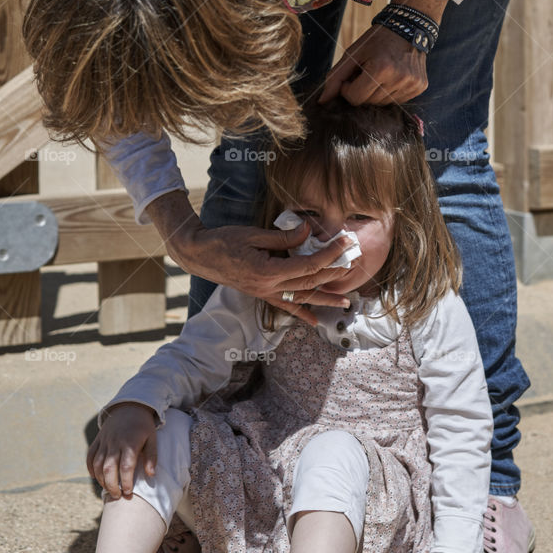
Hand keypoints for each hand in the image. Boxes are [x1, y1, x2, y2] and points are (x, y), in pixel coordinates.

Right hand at [87, 402, 157, 497]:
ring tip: (109, 489)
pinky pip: (90, 456)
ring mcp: (104, 441)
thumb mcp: (152, 438)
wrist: (129, 407)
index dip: (126, 482)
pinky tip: (96, 477)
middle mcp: (115, 443)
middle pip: (109, 468)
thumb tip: (151, 475)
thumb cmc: (143, 426)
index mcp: (130, 443)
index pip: (126, 467)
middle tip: (117, 495)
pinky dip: (90, 468)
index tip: (128, 492)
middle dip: (111, 485)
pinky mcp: (97, 440)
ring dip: (101, 480)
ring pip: (98, 465)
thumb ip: (151, 456)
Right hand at [154, 198, 355, 324]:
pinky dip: (300, 313)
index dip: (329, 254)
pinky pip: (284, 306)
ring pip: (300, 299)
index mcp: (267, 271)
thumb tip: (308, 232)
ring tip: (346, 302)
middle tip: (353, 266)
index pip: (307, 264)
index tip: (344, 242)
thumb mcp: (253, 234)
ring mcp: (264, 293)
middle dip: (333, 274)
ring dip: (324, 299)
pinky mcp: (260, 294)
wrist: (199, 254)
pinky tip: (314, 321)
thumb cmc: (223, 240)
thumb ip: (283, 237)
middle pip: (309, 283)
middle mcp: (268, 287)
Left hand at [319, 0, 447, 104]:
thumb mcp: (353, 53)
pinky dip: (390, 92)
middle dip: (362, 90)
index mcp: (381, 69)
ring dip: (376, 92)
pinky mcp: (420, 88)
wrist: (408, 27)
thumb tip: (322, 101)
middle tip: (367, 71)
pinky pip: (397, 101)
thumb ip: (335, 77)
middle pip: (368, 102)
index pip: (354, 98)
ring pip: (382, 104)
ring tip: (380, 72)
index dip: (348, 88)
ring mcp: (412, 85)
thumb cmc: (376, 40)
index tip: (352, 74)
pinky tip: (393, 76)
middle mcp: (399, 79)